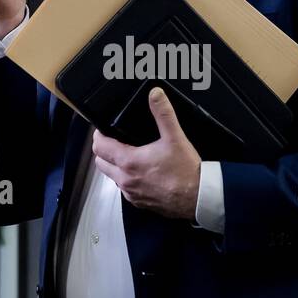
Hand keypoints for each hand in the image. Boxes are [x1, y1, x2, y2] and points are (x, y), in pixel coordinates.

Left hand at [91, 88, 201, 218]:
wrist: (199, 197)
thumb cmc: (186, 171)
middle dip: (103, 151)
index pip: (99, 147)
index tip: (103, 130)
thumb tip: (155, 94)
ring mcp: (131, 193)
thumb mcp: (175, 137)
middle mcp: (125, 180)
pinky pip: (125, 190)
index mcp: (129, 161)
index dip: (98, 135)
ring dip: (115, 166)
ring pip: (112, 177)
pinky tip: (141, 173)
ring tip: (128, 155)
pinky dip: (127, 180)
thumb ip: (163, 113)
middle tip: (114, 141)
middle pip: (101, 163)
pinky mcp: (140, 203)